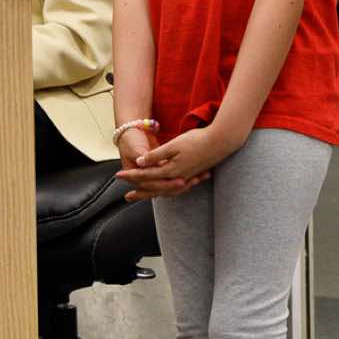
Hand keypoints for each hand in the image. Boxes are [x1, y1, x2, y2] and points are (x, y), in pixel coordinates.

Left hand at [117, 124, 241, 199]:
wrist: (221, 142)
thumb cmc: (196, 140)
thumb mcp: (173, 145)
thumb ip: (156, 156)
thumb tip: (140, 163)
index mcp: (170, 170)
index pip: (145, 175)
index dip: (131, 176)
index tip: (118, 176)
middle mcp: (177, 178)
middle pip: (154, 188)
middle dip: (139, 192)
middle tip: (126, 197)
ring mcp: (186, 178)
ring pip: (165, 191)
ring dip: (152, 194)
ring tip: (143, 197)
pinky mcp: (192, 176)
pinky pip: (175, 189)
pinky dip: (166, 191)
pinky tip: (164, 191)